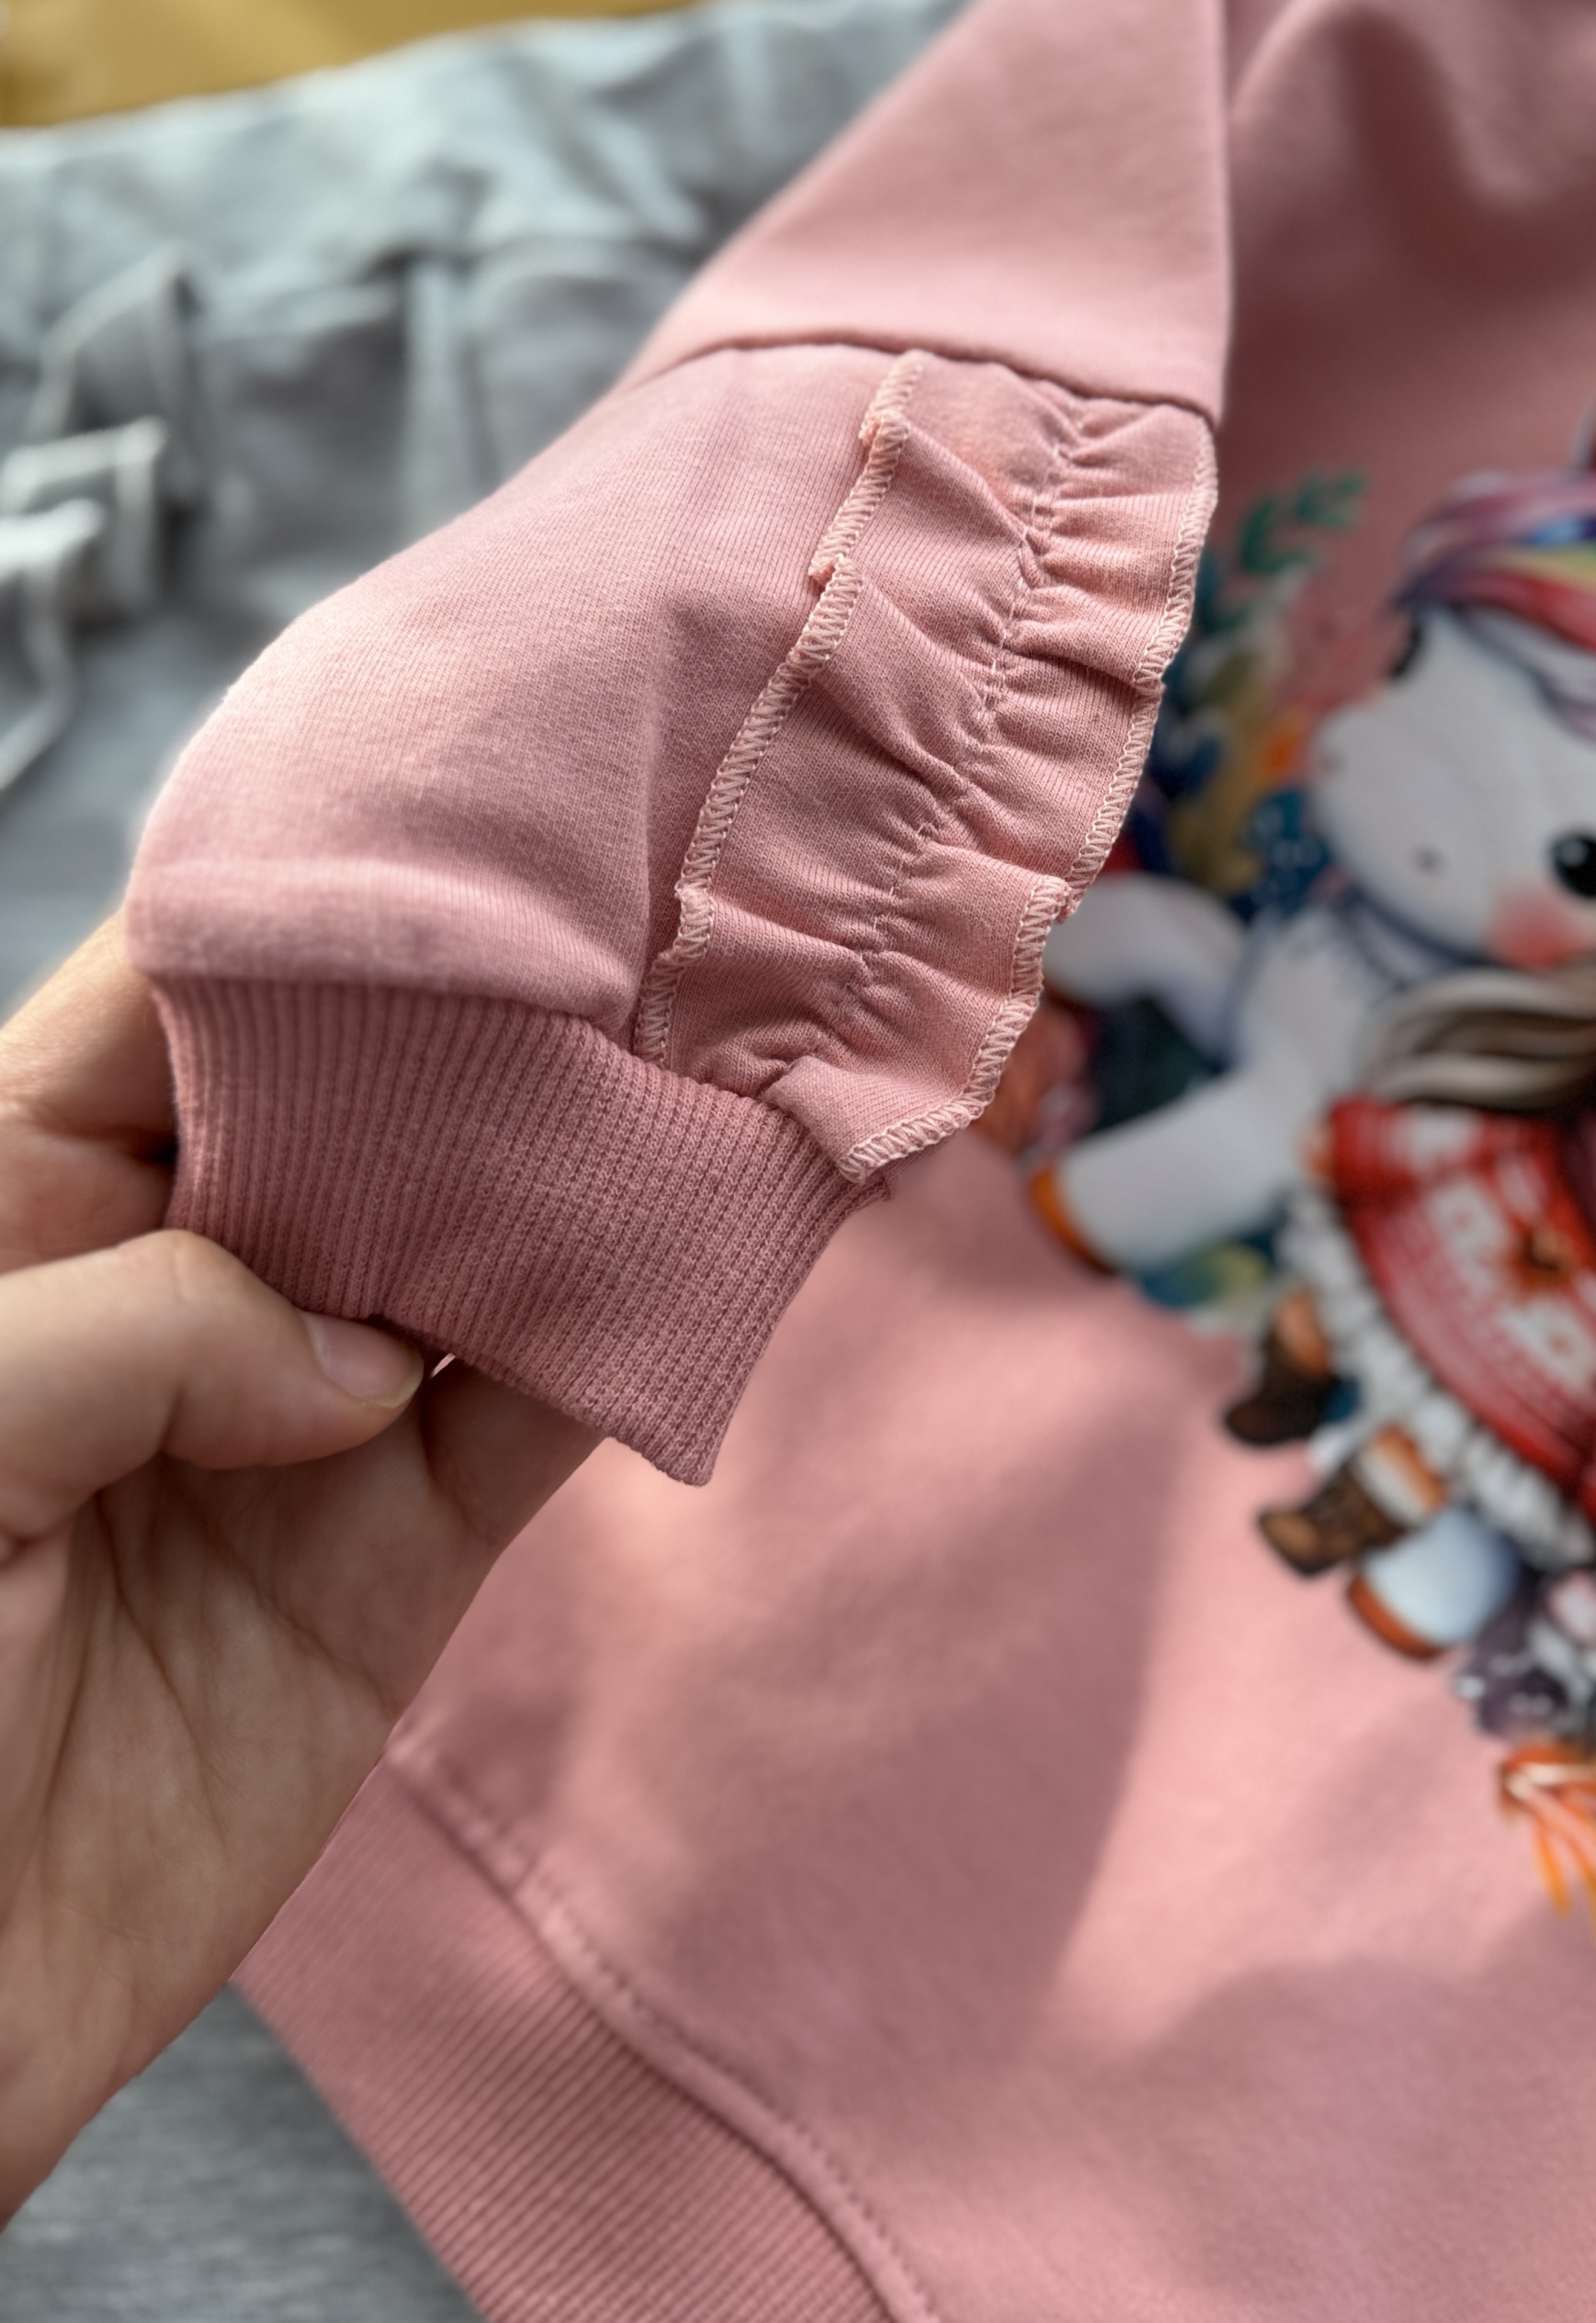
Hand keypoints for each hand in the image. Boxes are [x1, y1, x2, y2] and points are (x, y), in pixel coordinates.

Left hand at [0, 924, 598, 2208]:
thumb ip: (143, 1327)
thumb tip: (365, 1347)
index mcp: (15, 1195)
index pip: (193, 993)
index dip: (333, 908)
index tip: (492, 832)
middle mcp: (178, 1274)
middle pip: (368, 1098)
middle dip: (500, 1020)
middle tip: (658, 922)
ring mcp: (300, 1417)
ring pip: (479, 1244)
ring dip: (594, 1166)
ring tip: (729, 1048)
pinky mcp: (398, 1558)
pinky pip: (539, 1420)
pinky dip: (629, 1338)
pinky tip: (711, 1242)